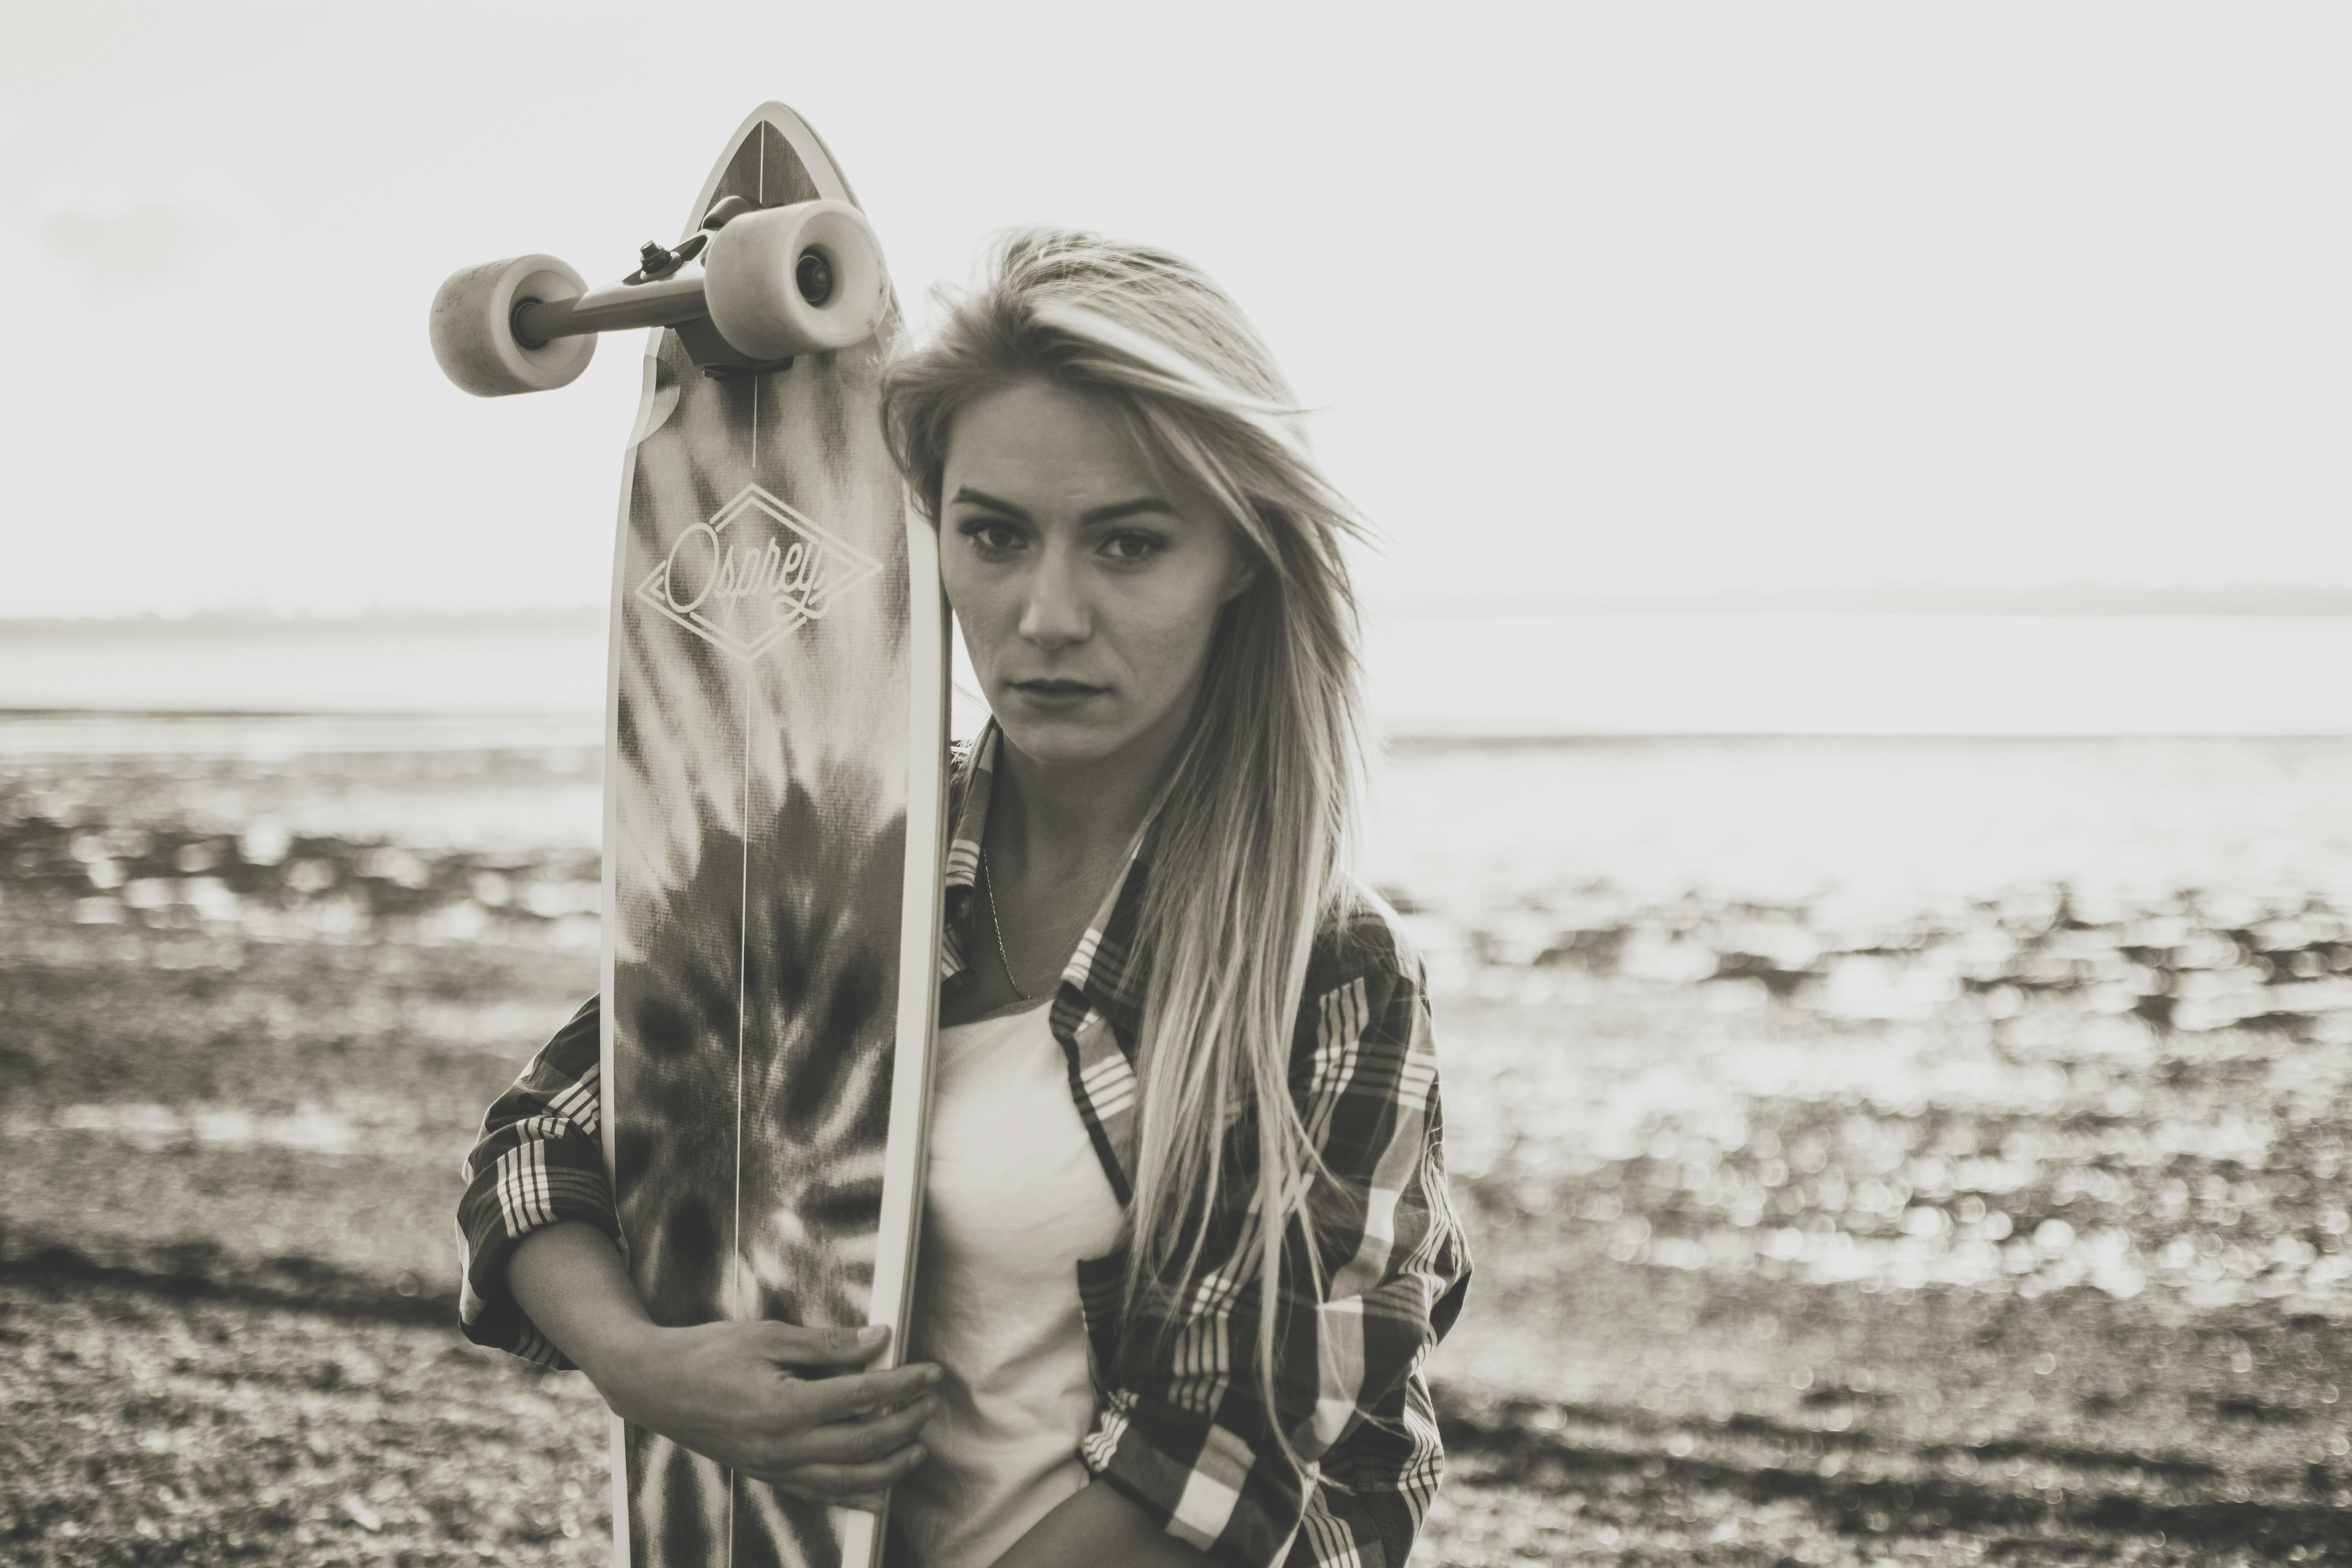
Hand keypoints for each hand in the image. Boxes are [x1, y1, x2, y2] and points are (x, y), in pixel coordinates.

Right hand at [599, 1320, 943, 1509]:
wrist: (654, 1386)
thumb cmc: (707, 1354)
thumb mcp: (769, 1336)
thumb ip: (827, 1344)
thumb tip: (877, 1341)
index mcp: (785, 1406)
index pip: (864, 1398)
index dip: (905, 1385)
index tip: (931, 1373)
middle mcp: (782, 1445)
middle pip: (864, 1444)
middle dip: (906, 1424)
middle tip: (931, 1404)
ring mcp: (773, 1466)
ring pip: (846, 1480)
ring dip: (889, 1468)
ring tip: (917, 1449)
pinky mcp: (765, 1473)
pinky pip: (818, 1492)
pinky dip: (853, 1493)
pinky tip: (876, 1490)